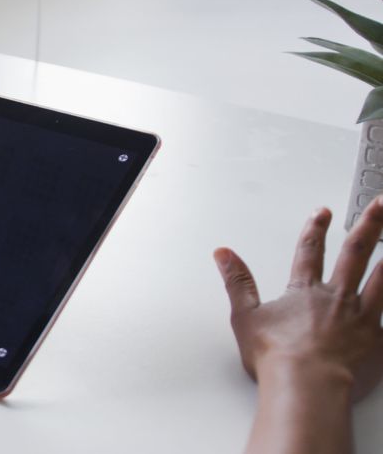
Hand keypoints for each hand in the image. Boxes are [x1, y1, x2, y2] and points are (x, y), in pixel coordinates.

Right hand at [215, 201, 382, 401]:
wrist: (306, 384)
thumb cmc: (277, 356)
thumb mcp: (245, 316)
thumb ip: (238, 282)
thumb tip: (224, 254)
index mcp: (304, 291)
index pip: (310, 251)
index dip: (315, 229)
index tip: (323, 213)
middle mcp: (336, 297)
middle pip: (355, 253)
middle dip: (368, 226)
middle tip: (378, 206)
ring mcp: (361, 316)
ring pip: (380, 279)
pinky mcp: (378, 338)